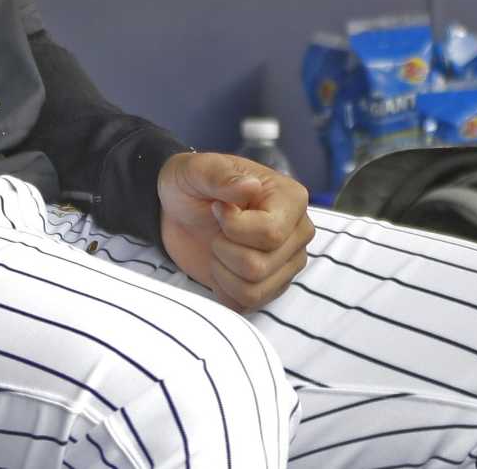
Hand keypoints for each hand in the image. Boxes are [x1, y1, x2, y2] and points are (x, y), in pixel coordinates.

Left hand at [158, 152, 313, 312]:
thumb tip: (251, 187)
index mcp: (291, 199)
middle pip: (260, 266)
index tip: (216, 208)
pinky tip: (220, 267)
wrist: (178, 209)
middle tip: (216, 230)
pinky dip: (224, 290)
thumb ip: (222, 177)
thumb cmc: (192, 184)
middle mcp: (298, 233)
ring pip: (254, 291)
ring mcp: (287, 263)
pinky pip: (247, 306)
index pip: (270, 234)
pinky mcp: (271, 286)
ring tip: (218, 248)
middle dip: (224, 250)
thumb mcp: (197, 170)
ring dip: (222, 272)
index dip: (233, 228)